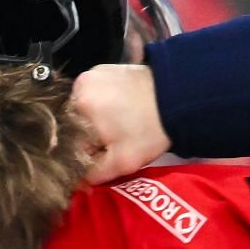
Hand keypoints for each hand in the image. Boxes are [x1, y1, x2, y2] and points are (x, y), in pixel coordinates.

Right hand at [70, 64, 169, 182]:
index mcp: (78, 106)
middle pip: (75, 121)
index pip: (70, 138)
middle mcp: (80, 86)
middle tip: (116, 140)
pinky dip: (105, 104)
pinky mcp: (105, 69)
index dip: (86, 151)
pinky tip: (124, 110)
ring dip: (97, 120)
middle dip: (92, 134)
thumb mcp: (122, 162)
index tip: (106, 155)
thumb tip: (76, 180)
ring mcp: (92, 74)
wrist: (179, 98)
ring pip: (85, 108)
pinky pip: (96, 94)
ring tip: (122, 125)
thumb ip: (94, 174)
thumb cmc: (150, 131)